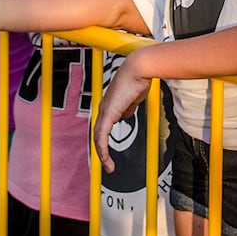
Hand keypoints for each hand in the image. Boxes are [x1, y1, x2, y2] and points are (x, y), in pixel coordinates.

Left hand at [92, 50, 152, 172]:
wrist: (138, 69)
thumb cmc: (139, 78)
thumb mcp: (134, 97)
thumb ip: (129, 106)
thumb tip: (127, 114)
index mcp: (110, 103)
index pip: (103, 125)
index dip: (104, 138)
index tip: (109, 150)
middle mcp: (104, 107)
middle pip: (98, 133)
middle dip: (101, 149)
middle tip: (107, 162)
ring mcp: (104, 110)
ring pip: (98, 137)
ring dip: (102, 154)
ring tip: (108, 166)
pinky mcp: (108, 114)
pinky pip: (102, 137)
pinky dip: (103, 150)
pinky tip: (107, 160)